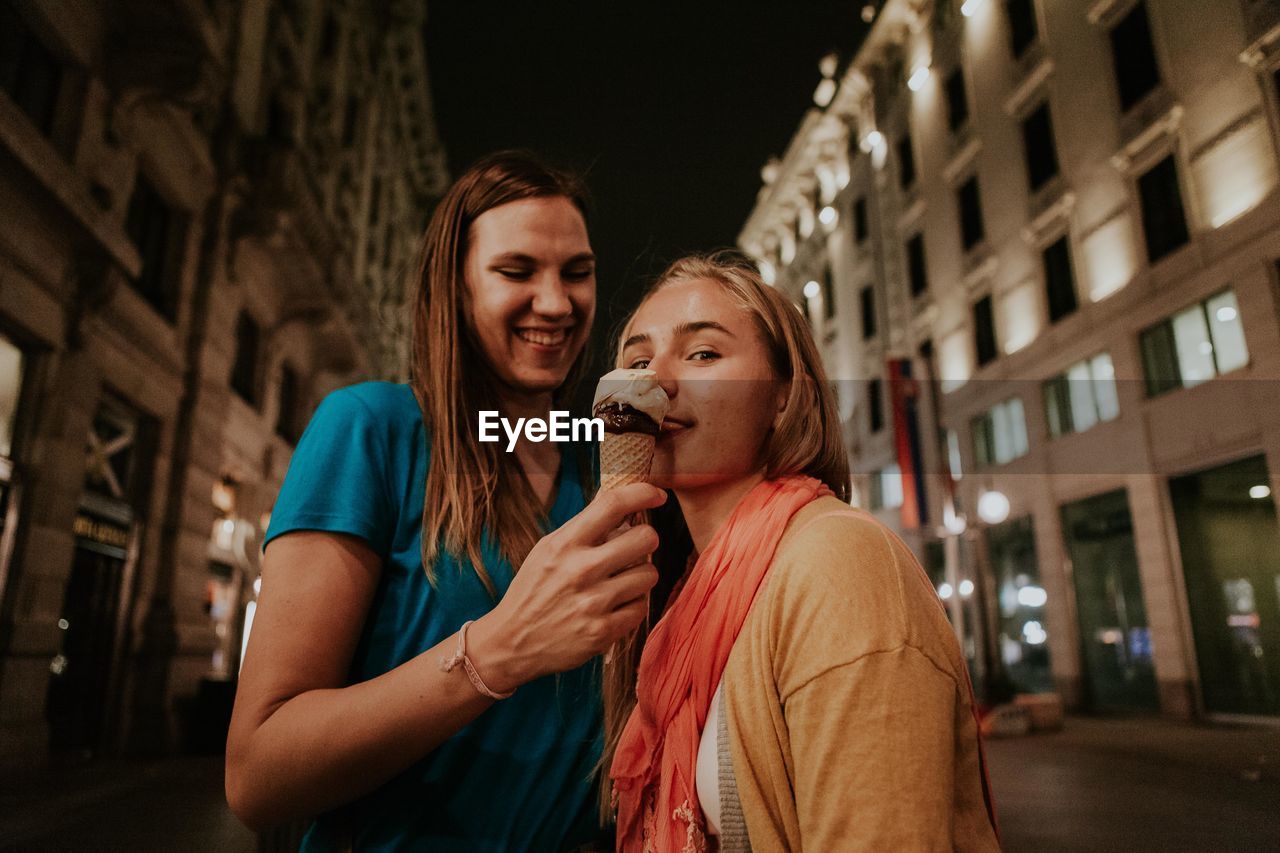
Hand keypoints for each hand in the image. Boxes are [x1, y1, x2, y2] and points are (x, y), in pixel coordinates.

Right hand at [469, 483, 665, 691]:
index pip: (613, 505)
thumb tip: (620, 504)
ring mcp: (594, 602)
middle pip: (645, 538)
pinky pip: (641, 607)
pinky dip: (632, 605)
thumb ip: (583, 528)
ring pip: (649, 574)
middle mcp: (581, 570)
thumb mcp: (548, 550)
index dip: (644, 493)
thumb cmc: (533, 591)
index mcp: (565, 544)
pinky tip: (613, 607)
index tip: (657, 496)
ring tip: (621, 582)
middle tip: (634, 549)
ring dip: (640, 576)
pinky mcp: (603, 632)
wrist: (512, 643)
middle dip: (646, 540)